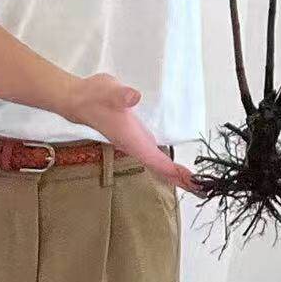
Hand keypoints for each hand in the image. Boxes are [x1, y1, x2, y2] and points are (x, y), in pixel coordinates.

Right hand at [63, 72, 200, 194]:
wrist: (79, 99)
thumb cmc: (94, 97)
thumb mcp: (108, 92)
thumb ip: (120, 95)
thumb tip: (134, 96)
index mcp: (131, 140)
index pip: (157, 160)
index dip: (174, 172)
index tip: (192, 183)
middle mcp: (135, 145)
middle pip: (160, 168)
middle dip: (179, 179)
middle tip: (202, 189)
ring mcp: (135, 141)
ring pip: (158, 163)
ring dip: (174, 172)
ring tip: (193, 181)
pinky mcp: (135, 134)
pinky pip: (154, 153)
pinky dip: (167, 162)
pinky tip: (174, 164)